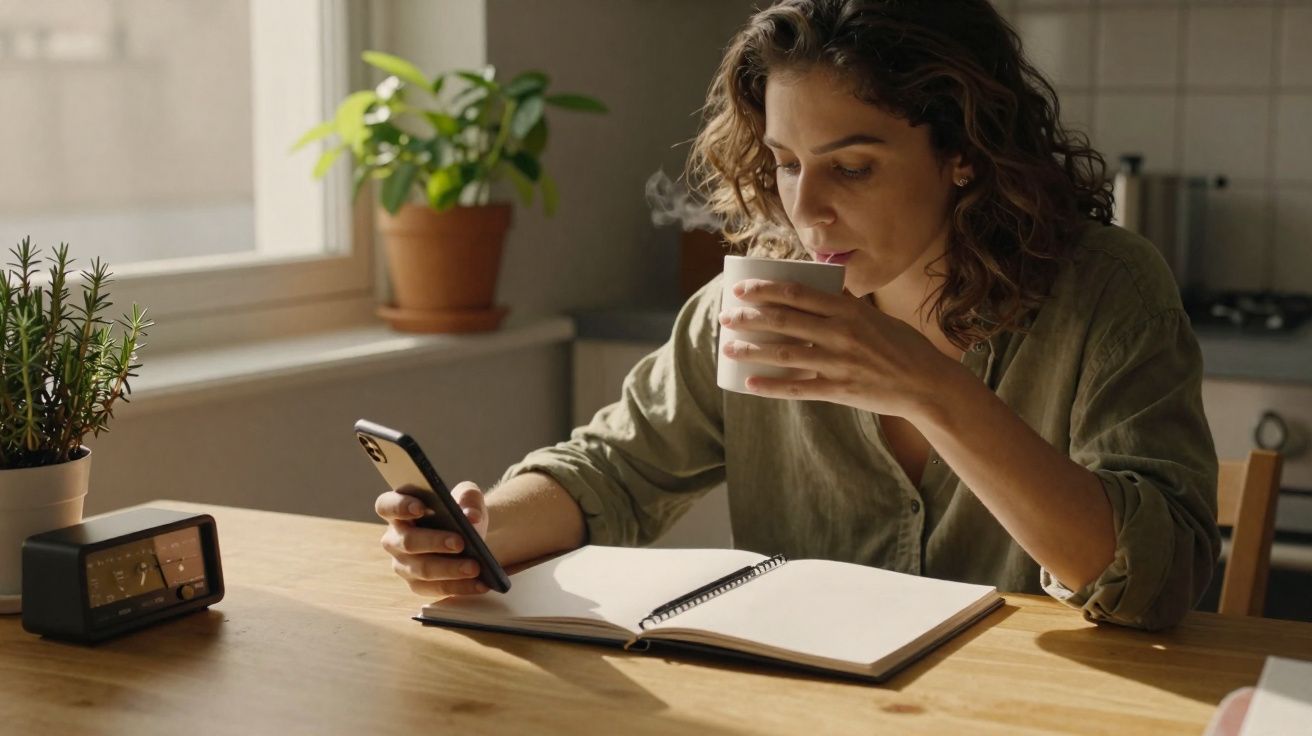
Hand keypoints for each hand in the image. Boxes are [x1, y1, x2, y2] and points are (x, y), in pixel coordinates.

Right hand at [375, 481, 490, 597]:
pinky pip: (437, 588)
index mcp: (399, 510)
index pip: (387, 505)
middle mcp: (394, 538)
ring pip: (422, 569)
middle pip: (407, 541)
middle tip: (459, 542)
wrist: (468, 537)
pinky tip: (479, 583)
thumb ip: (469, 498)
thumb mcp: (466, 497)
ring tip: (474, 567)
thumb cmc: (459, 512)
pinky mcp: (417, 585)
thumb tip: (471, 516)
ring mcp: (403, 564)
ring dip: (450, 569)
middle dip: (434, 542)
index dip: (400, 506)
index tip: (420, 508)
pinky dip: (461, 587)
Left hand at [717, 278, 965, 417]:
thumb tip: (816, 293)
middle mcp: (840, 334)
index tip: (742, 288)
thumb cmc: (902, 347)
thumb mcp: (876, 318)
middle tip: (726, 315)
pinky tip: (749, 383)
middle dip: (749, 317)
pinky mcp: (839, 391)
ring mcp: (838, 363)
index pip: (797, 294)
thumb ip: (845, 308)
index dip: (765, 290)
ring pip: (784, 353)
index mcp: (848, 311)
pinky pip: (798, 388)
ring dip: (751, 349)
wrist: (927, 384)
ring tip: (728, 346)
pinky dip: (771, 386)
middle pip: (783, 321)